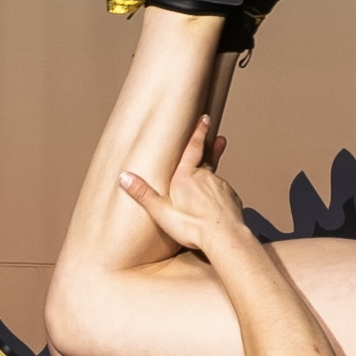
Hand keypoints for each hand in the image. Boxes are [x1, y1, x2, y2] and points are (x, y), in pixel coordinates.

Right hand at [119, 116, 245, 252]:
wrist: (223, 236)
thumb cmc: (191, 225)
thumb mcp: (160, 211)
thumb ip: (142, 194)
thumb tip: (123, 177)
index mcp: (186, 176)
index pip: (193, 147)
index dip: (198, 132)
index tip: (205, 119)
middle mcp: (206, 177)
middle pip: (207, 160)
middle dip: (211, 149)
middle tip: (219, 139)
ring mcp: (221, 187)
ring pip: (215, 179)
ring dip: (212, 181)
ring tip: (208, 190)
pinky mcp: (232, 199)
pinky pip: (224, 195)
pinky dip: (220, 198)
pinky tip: (216, 209)